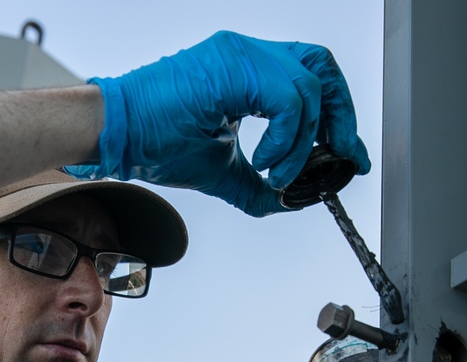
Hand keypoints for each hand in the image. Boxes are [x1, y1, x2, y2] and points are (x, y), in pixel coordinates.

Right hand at [66, 31, 369, 216]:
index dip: (338, 115)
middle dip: (339, 118)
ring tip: (279, 171)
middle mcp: (247, 54)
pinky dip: (287, 138)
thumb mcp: (220, 170)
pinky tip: (266, 160)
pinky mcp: (234, 67)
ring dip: (304, 140)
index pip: (310, 77)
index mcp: (246, 70)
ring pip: (309, 86)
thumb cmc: (154, 143)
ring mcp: (241, 55)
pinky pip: (288, 99)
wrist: (118, 135)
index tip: (348, 153)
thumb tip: (286, 201)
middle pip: (321, 68)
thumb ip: (256, 183)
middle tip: (337, 156)